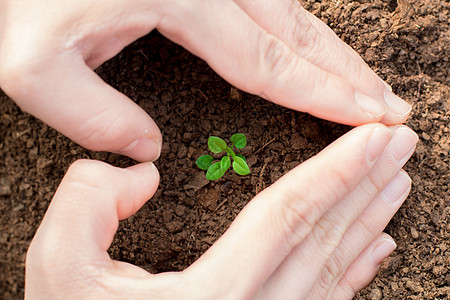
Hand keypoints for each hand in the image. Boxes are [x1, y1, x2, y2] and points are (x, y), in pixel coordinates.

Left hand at [0, 0, 410, 161]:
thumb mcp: (32, 66)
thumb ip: (90, 115)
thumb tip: (146, 148)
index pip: (266, 60)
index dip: (319, 93)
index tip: (363, 115)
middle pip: (294, 33)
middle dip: (346, 73)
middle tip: (387, 104)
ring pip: (289, 12)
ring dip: (331, 52)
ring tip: (364, 84)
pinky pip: (268, 3)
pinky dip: (299, 34)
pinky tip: (315, 52)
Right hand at [26, 124, 417, 298]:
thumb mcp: (59, 270)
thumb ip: (90, 203)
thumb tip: (144, 174)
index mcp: (210, 299)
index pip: (285, 216)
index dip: (333, 171)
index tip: (373, 136)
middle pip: (321, 240)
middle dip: (365, 185)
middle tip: (399, 145)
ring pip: (332, 271)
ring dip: (366, 222)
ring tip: (395, 185)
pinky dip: (353, 272)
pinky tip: (373, 248)